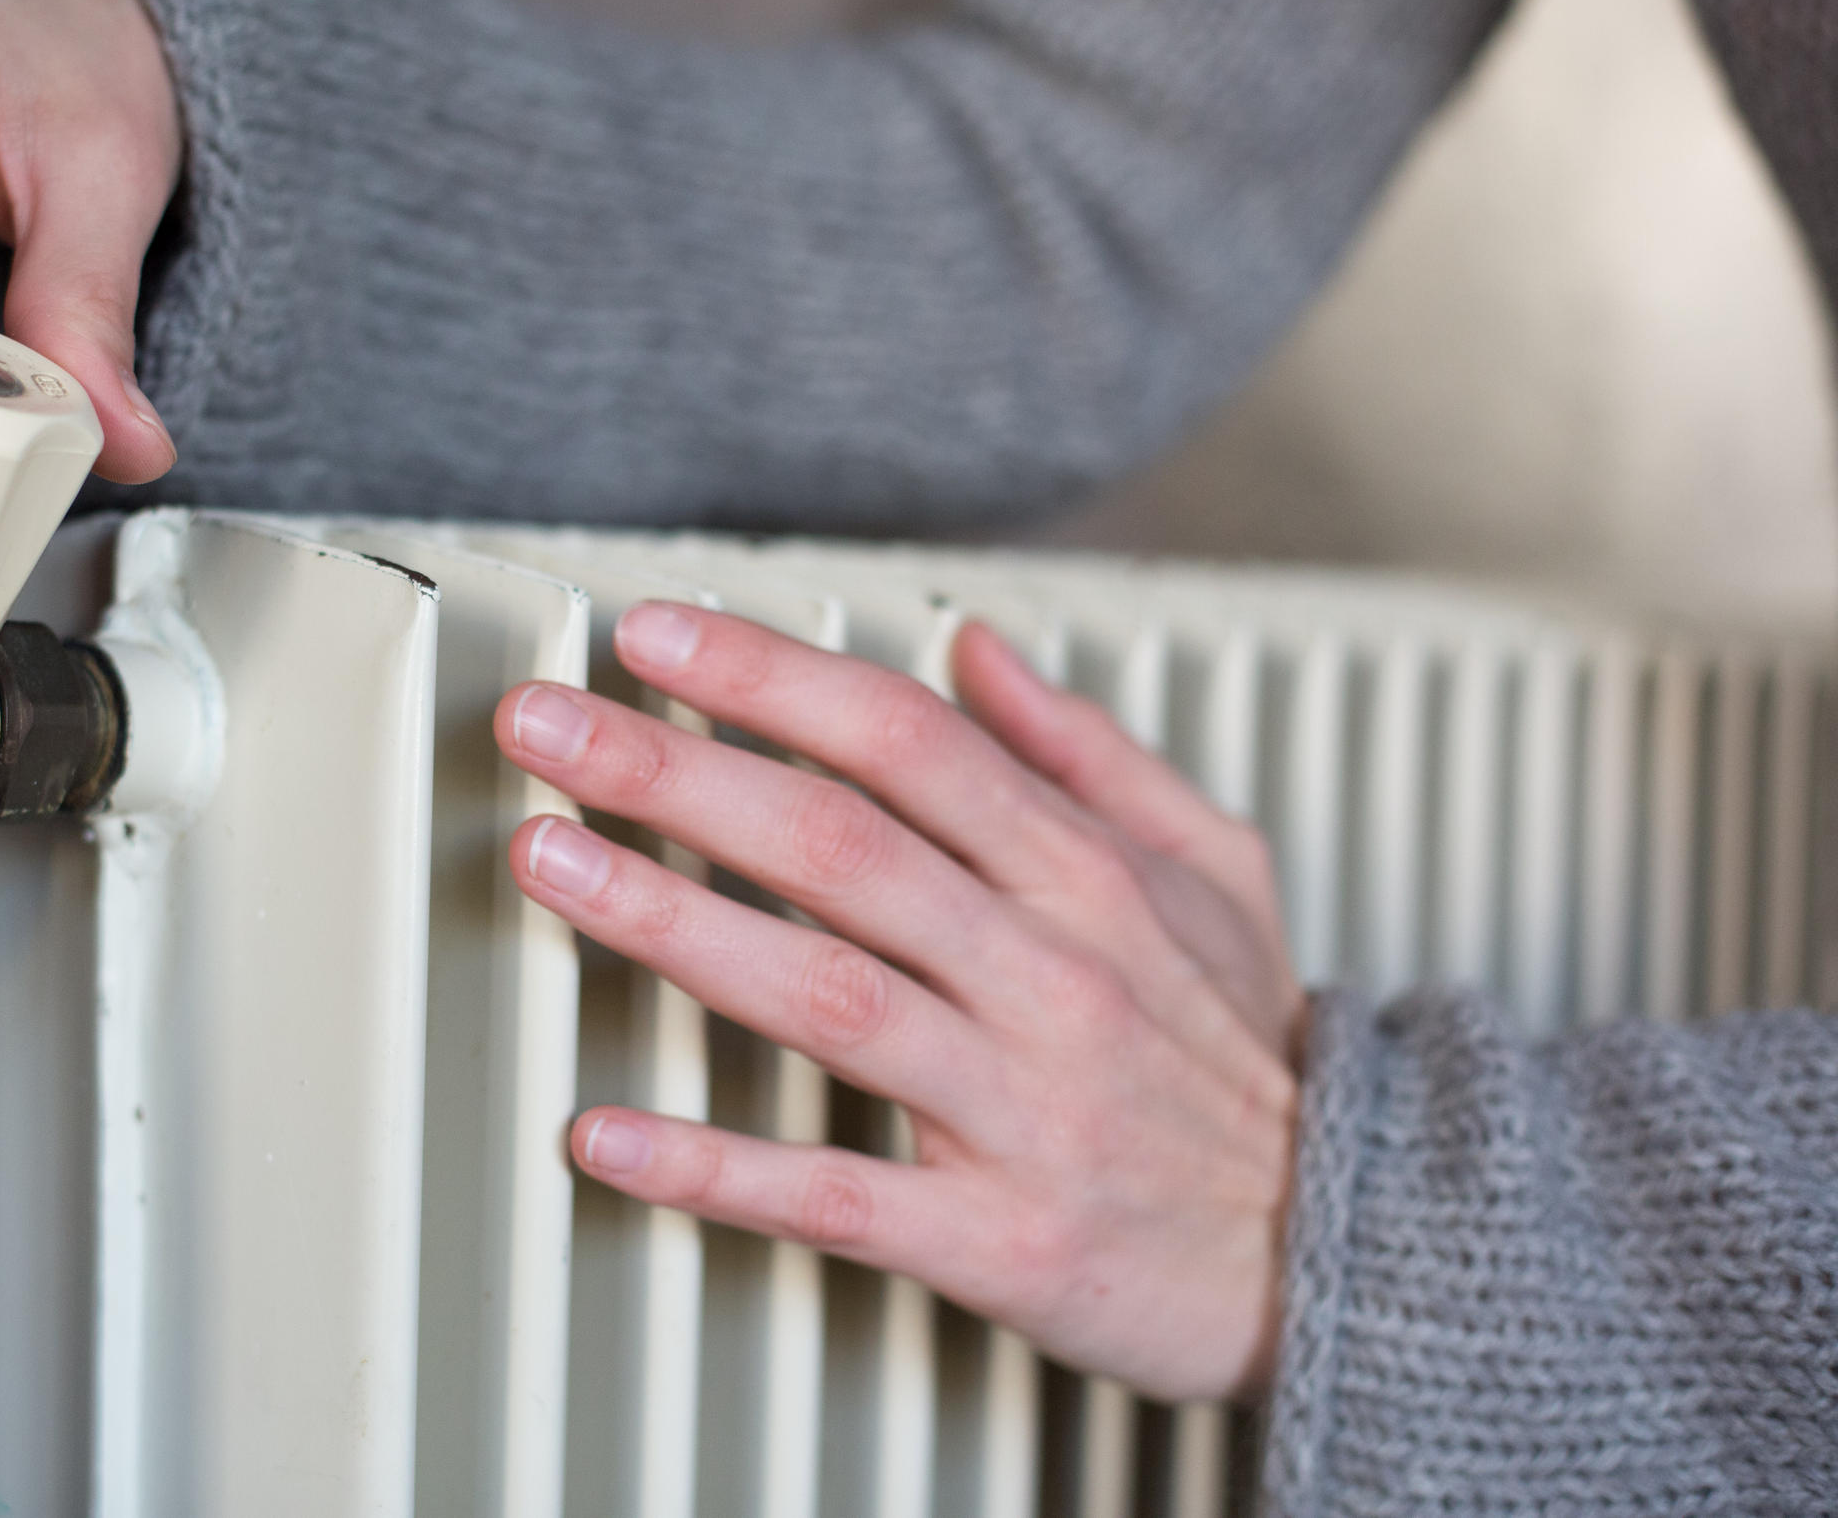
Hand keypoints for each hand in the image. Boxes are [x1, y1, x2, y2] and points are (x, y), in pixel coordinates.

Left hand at [494, 605, 1303, 1401]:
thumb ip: (1089, 754)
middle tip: (542, 726)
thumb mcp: (1218, 873)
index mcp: (1087, 876)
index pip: (905, 739)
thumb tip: (975, 647)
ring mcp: (1021, 1106)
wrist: (1349, 1256)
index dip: (768, 677)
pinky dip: (716, 1168)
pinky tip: (607, 1134)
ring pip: (823, 993)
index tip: (650, 635)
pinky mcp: (996, 1236)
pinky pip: (836, 1195)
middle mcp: (1048, 974)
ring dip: (671, 925)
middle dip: (674, 771)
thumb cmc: (1244, 1059)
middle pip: (837, 843)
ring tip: (546, 867)